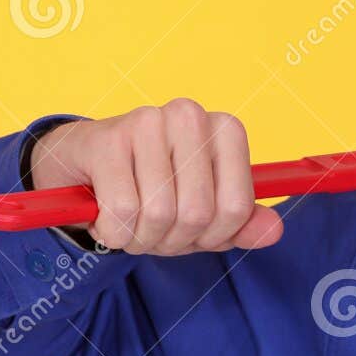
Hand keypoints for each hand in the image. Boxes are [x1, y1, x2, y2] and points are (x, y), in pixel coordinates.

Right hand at [29, 98, 283, 255]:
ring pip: (159, 214)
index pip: (237, 208)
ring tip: (128, 221)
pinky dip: (113, 232)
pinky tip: (104, 214)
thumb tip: (274, 231)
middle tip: (152, 229)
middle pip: (198, 214)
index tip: (192, 231)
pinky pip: (122, 212)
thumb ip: (240, 223)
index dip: (213, 236)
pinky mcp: (108, 139)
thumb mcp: (202, 211)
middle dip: (172, 239)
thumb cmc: (149, 188)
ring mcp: (149, 121)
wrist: (81, 166)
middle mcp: (191, 116)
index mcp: (225, 130)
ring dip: (140, 237)